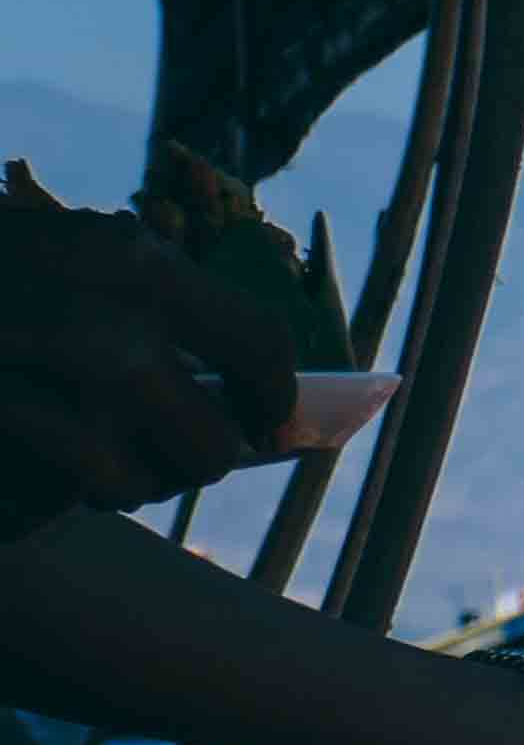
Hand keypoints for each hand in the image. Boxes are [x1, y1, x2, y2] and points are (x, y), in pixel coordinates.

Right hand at [0, 196, 296, 529]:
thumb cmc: (0, 286)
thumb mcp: (63, 267)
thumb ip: (142, 312)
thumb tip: (264, 407)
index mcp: (125, 255)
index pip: (259, 340)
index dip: (273, 401)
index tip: (270, 428)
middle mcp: (101, 304)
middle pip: (217, 436)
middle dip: (203, 461)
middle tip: (176, 461)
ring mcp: (49, 361)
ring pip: (158, 472)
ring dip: (142, 485)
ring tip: (112, 470)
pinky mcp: (7, 407)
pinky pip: (91, 481)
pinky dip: (88, 489)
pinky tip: (72, 476)